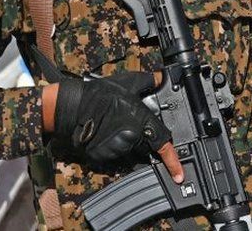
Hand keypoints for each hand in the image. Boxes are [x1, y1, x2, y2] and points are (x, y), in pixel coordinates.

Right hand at [47, 72, 183, 182]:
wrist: (72, 106)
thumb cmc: (99, 94)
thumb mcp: (129, 82)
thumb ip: (150, 81)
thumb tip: (164, 77)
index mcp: (142, 122)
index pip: (163, 144)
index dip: (172, 160)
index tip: (178, 174)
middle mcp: (132, 138)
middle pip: (145, 145)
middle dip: (143, 138)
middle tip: (128, 122)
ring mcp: (117, 149)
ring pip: (130, 150)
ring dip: (128, 142)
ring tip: (114, 124)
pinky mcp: (103, 156)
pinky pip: (115, 154)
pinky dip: (114, 146)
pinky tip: (106, 132)